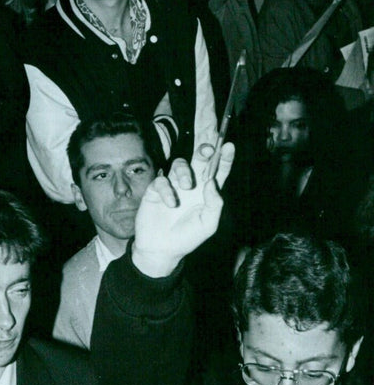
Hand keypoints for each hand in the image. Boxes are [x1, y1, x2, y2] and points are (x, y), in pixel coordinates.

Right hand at [131, 142, 234, 277]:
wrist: (161, 249)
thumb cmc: (187, 238)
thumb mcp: (208, 224)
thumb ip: (214, 203)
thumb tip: (211, 182)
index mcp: (208, 190)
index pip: (219, 168)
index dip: (225, 156)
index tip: (229, 145)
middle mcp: (193, 182)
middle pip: (200, 154)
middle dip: (205, 140)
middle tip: (209, 135)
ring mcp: (174, 184)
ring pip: (181, 163)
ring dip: (185, 171)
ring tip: (186, 186)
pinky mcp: (156, 188)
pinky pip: (162, 180)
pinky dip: (167, 190)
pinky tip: (170, 203)